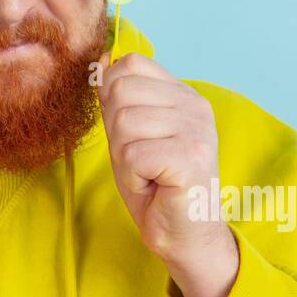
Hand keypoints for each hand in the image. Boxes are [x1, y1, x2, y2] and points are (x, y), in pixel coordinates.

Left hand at [95, 51, 237, 296]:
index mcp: (183, 94)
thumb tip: (99, 61)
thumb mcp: (130, 134)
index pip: (130, 64)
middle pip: (120, 92)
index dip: (113, 98)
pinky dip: (132, 177)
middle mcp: (195, 105)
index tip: (133, 135)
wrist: (184, 235)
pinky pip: (132, 155)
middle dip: (116, 133)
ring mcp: (196, 130)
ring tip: (148, 174)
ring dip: (124, 158)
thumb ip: (118, 99)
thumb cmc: (156, 185)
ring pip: (123, 124)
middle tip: (140, 161)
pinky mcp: (191, 157)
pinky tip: (154, 186)